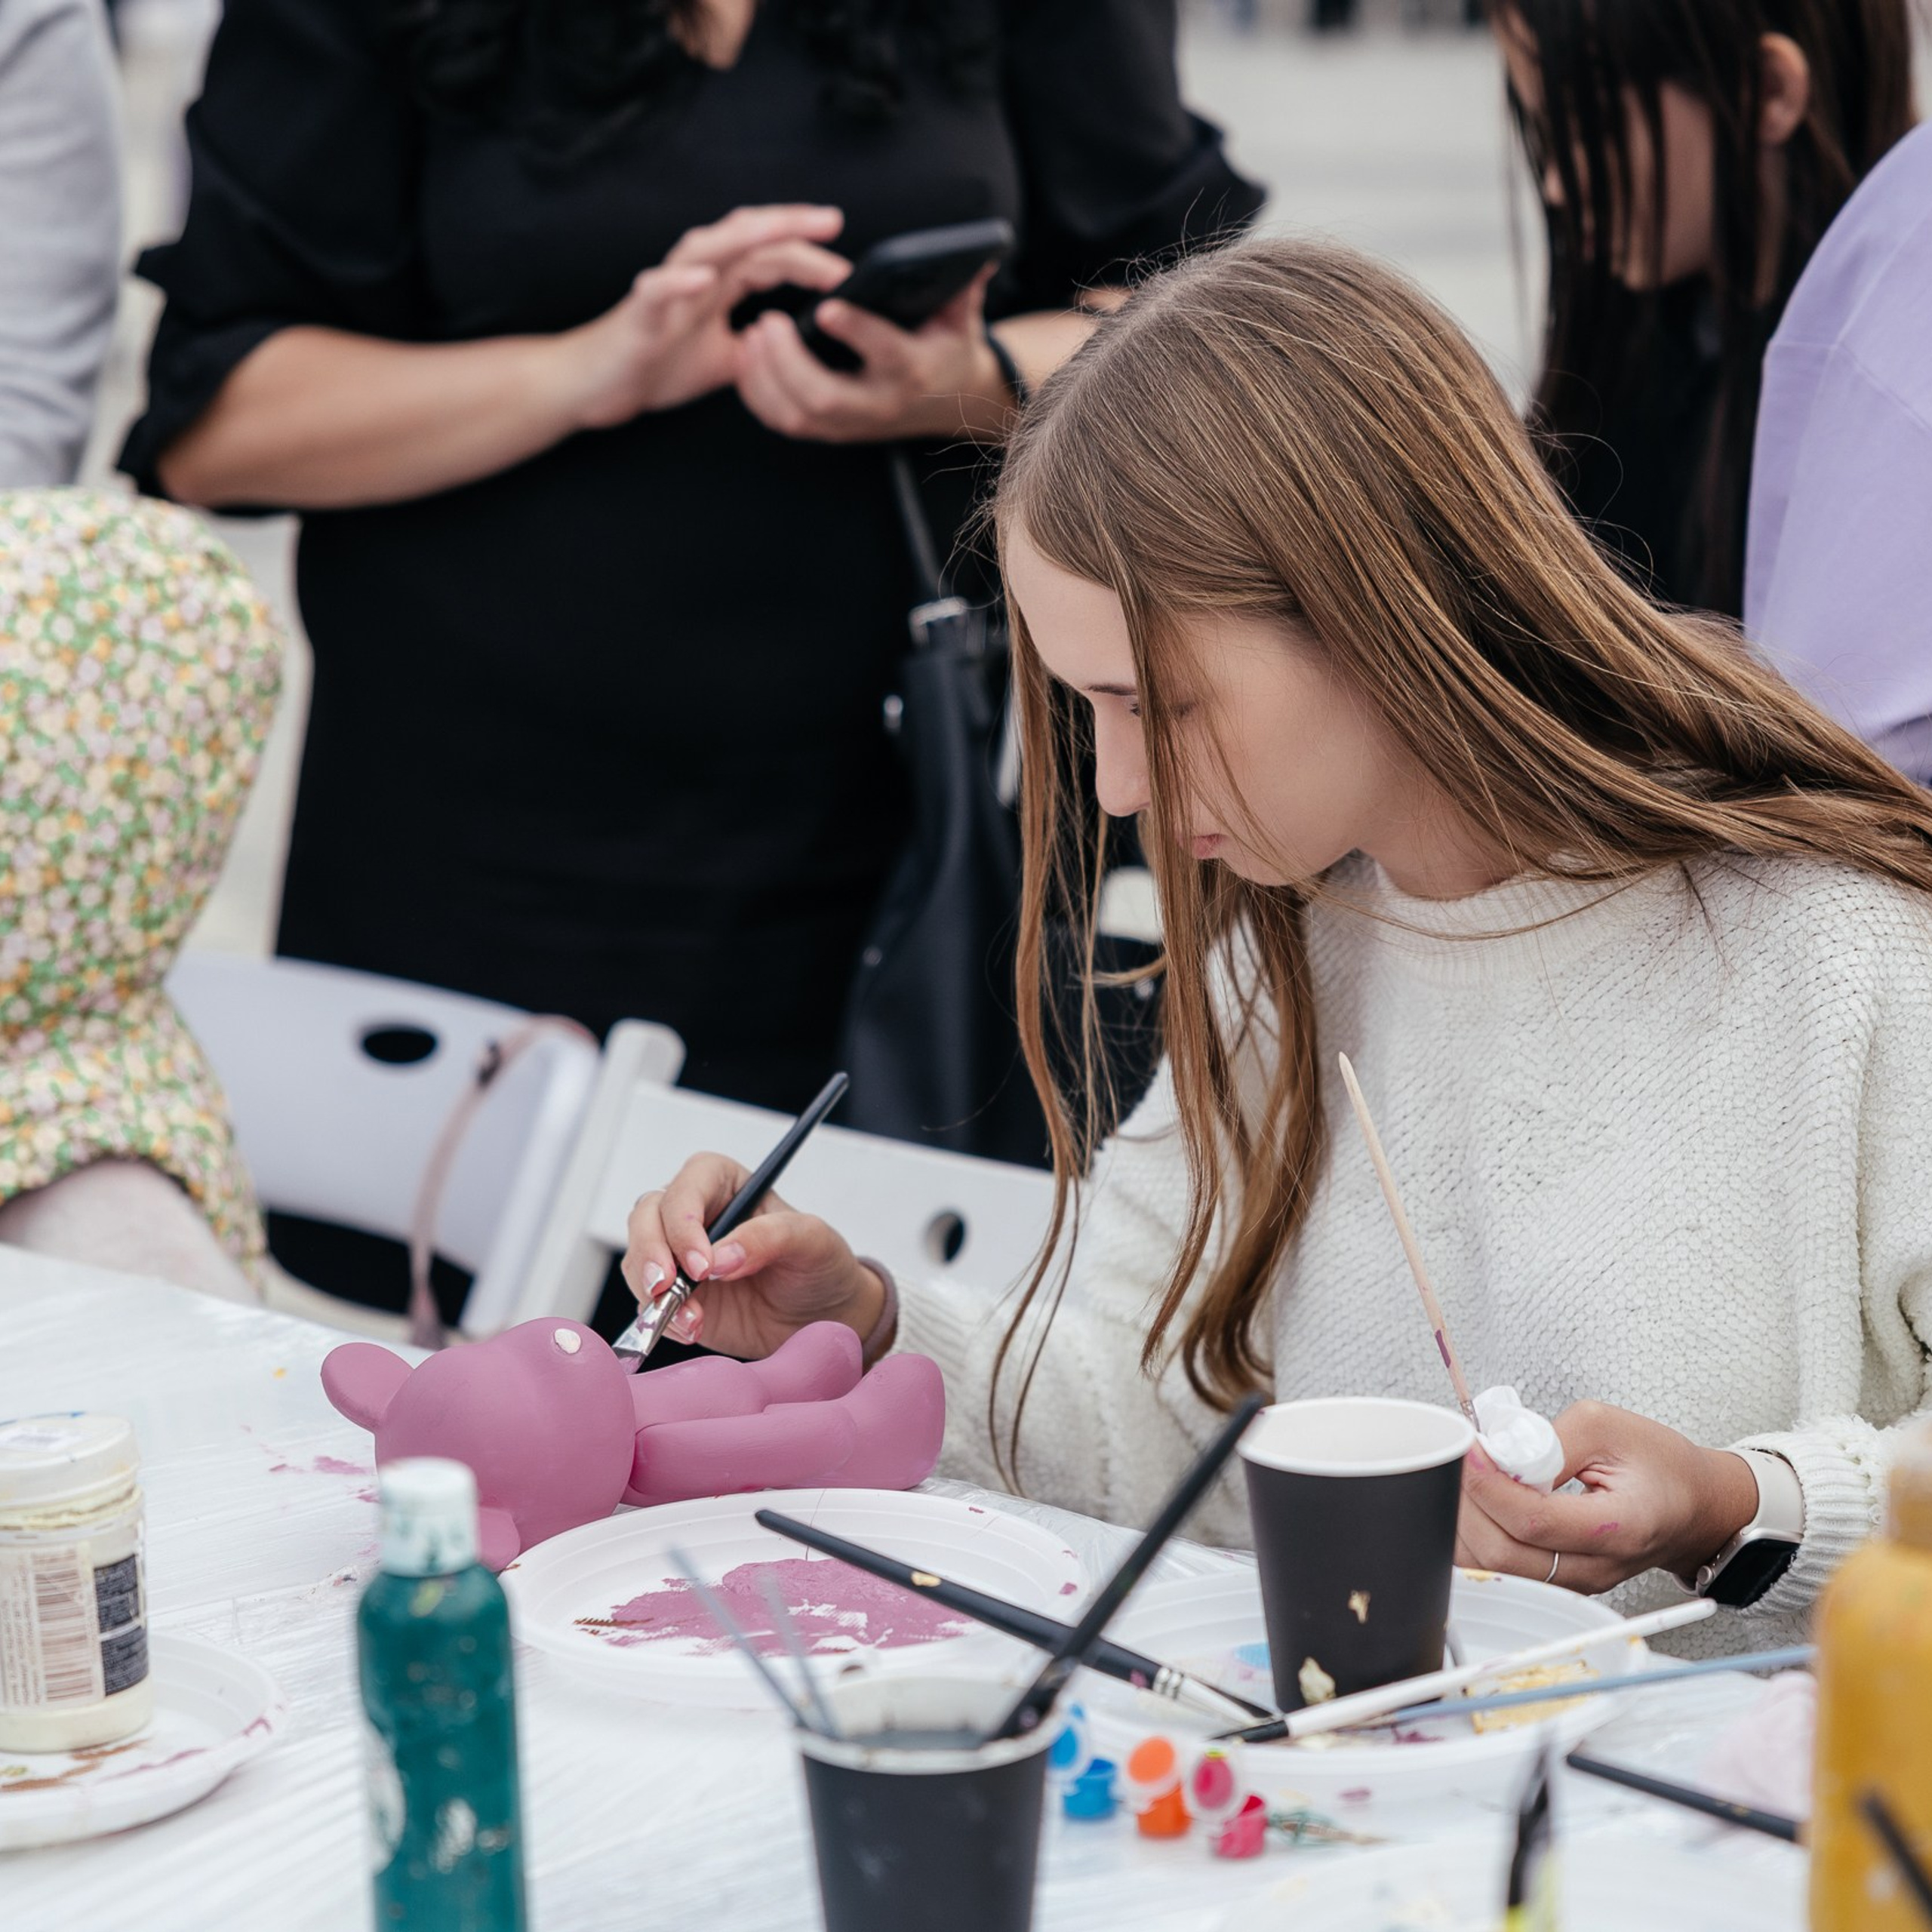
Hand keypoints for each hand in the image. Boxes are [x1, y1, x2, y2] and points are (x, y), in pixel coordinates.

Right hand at [549, 205, 849, 428]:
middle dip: (791, 227)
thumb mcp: (726, 359)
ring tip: (781, 228)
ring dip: (746, 235)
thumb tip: (800, 348)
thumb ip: (761, 345)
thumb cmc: (656, 363)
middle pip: (749, 236)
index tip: (847, 268)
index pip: (771, 255)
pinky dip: (681, 281)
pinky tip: (705, 279)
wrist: (599, 383)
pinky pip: (659, 288)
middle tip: (832, 223)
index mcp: (720, 282)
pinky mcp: (641, 310)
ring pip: (710, 246)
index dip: (809, 256)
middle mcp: (697, 273)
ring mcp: (668, 287)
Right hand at [622, 1152, 887, 1360]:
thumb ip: (769, 1237)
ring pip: (638, 1257)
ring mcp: (678, 1253)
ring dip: (654, 1292)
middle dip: (650, 1252)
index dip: (684, 1221)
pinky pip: (646, 1299)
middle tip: (669, 1289)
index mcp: (727, 1183)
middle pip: (648, 1215)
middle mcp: (695, 1212)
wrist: (821, 1317)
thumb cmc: (819, 1265)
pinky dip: (660, 1317)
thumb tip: (721, 1256)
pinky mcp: (674, 1293)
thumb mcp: (811, 1242)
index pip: (690, 1184)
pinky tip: (692, 1329)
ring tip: (693, 1321)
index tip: (702, 1264)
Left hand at [733, 264, 1012, 442]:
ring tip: (751, 336)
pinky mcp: (831, 430)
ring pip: (798, 416)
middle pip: (825, 398)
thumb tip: (983, 254)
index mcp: (912, 369)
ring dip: (766, 380)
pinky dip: (760, 395)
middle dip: (789, 362)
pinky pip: (786, 422)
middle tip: (767, 320)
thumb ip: (964, 287)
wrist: (950, 402)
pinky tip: (746, 360)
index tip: (827, 306)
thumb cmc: (947, 347)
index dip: (856, 332)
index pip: (885, 354)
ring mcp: (852, 424)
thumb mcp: (961, 318)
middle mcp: (879, 404)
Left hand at [1456, 1400, 1760, 1593]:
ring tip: (1466, 1480)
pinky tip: (1475, 1506)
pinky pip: (1504, 1572)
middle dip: (1468, 1505)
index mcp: (1621, 1527)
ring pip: (1498, 1571)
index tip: (1469, 1449)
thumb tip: (1497, 1457)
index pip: (1536, 1522)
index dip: (1489, 1485)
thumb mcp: (1607, 1426)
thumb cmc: (1659, 1463)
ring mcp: (1578, 1583)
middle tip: (1460, 1462)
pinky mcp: (1562, 1583)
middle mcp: (1598, 1567)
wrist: (1694, 1506)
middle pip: (1506, 1555)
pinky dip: (1477, 1541)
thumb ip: (1549, 1440)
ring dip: (1466, 1525)